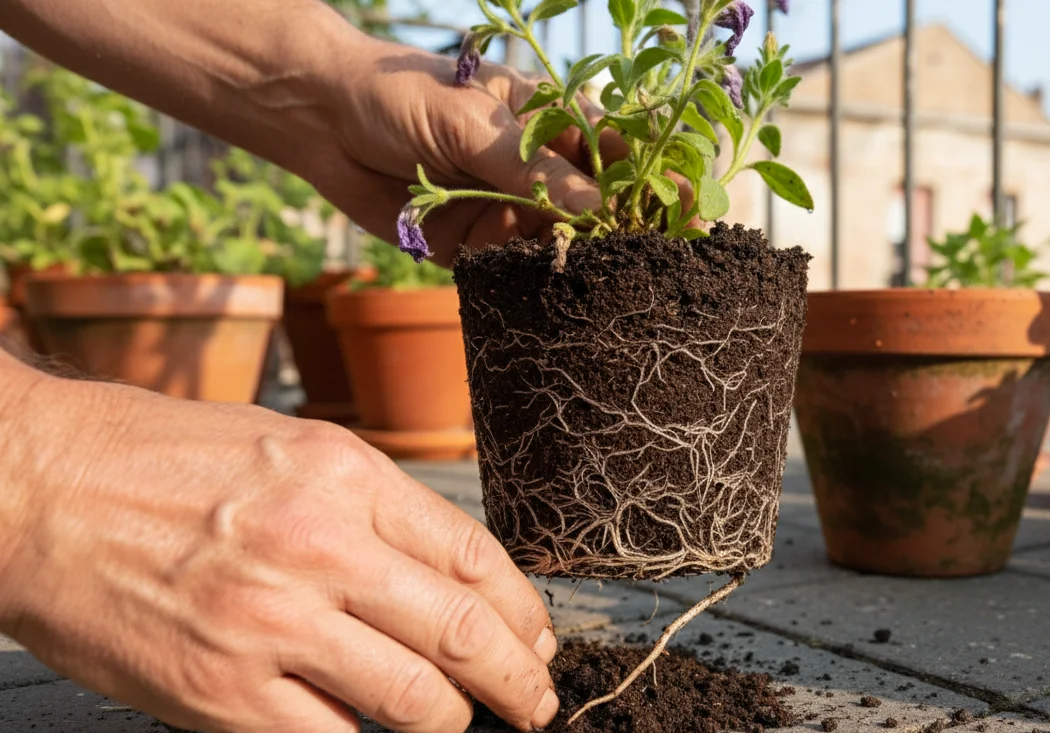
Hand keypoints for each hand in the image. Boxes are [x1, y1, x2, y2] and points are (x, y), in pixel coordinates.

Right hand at [0, 361, 557, 732]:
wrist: (36, 488)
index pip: (475, 558)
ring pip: (413, 698)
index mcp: (346, 475)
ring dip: (447, 718)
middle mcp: (320, 545)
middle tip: (535, 701)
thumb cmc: (161, 459)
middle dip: (518, 679)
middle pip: (464, 633)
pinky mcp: (219, 689)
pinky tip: (339, 715)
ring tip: (451, 719)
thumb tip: (449, 578)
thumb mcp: (289, 445)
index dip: (522, 611)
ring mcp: (270, 621)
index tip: (536, 638)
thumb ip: (372, 507)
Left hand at [310, 44, 627, 267]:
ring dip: (573, 256)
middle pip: (598, 204)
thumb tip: (598, 207)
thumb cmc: (397, 94)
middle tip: (657, 258)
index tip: (688, 204)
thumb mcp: (469, 121)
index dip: (655, 176)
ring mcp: (508, 205)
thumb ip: (530, 166)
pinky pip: (512, 266)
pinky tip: (531, 276)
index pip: (617, 147)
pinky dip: (524, 273)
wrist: (317, 120)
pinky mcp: (475, 243)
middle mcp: (535, 165)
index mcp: (548, 117)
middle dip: (625, 230)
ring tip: (592, 269)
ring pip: (559, 241)